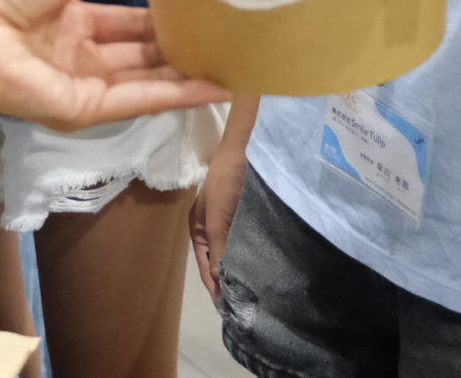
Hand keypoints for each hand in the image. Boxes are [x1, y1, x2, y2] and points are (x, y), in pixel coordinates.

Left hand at [0, 0, 227, 129]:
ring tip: (234, 65)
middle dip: (181, 48)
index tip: (202, 6)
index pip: (127, 22)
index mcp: (72, 19)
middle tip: (227, 38)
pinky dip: (176, 95)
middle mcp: (80, 55)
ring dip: (187, 74)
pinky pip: (137, 100)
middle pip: (141, 54)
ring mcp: (83, 85)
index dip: (163, 16)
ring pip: (146, 79)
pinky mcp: (84, 108)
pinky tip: (213, 87)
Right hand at [192, 137, 248, 299]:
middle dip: (227, 280)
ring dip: (241, 269)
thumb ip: (218, 250)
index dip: (213, 284)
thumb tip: (220, 282)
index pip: (204, 264)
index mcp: (199, 230)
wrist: (245, 154)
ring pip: (234, 254)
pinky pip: (248, 243)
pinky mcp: (248, 219)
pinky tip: (261, 267)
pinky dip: (252, 256)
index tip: (225, 306)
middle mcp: (214, 230)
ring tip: (253, 291)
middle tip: (242, 303)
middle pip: (219, 261)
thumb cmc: (224, 185)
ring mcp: (231, 224)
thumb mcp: (217, 219)